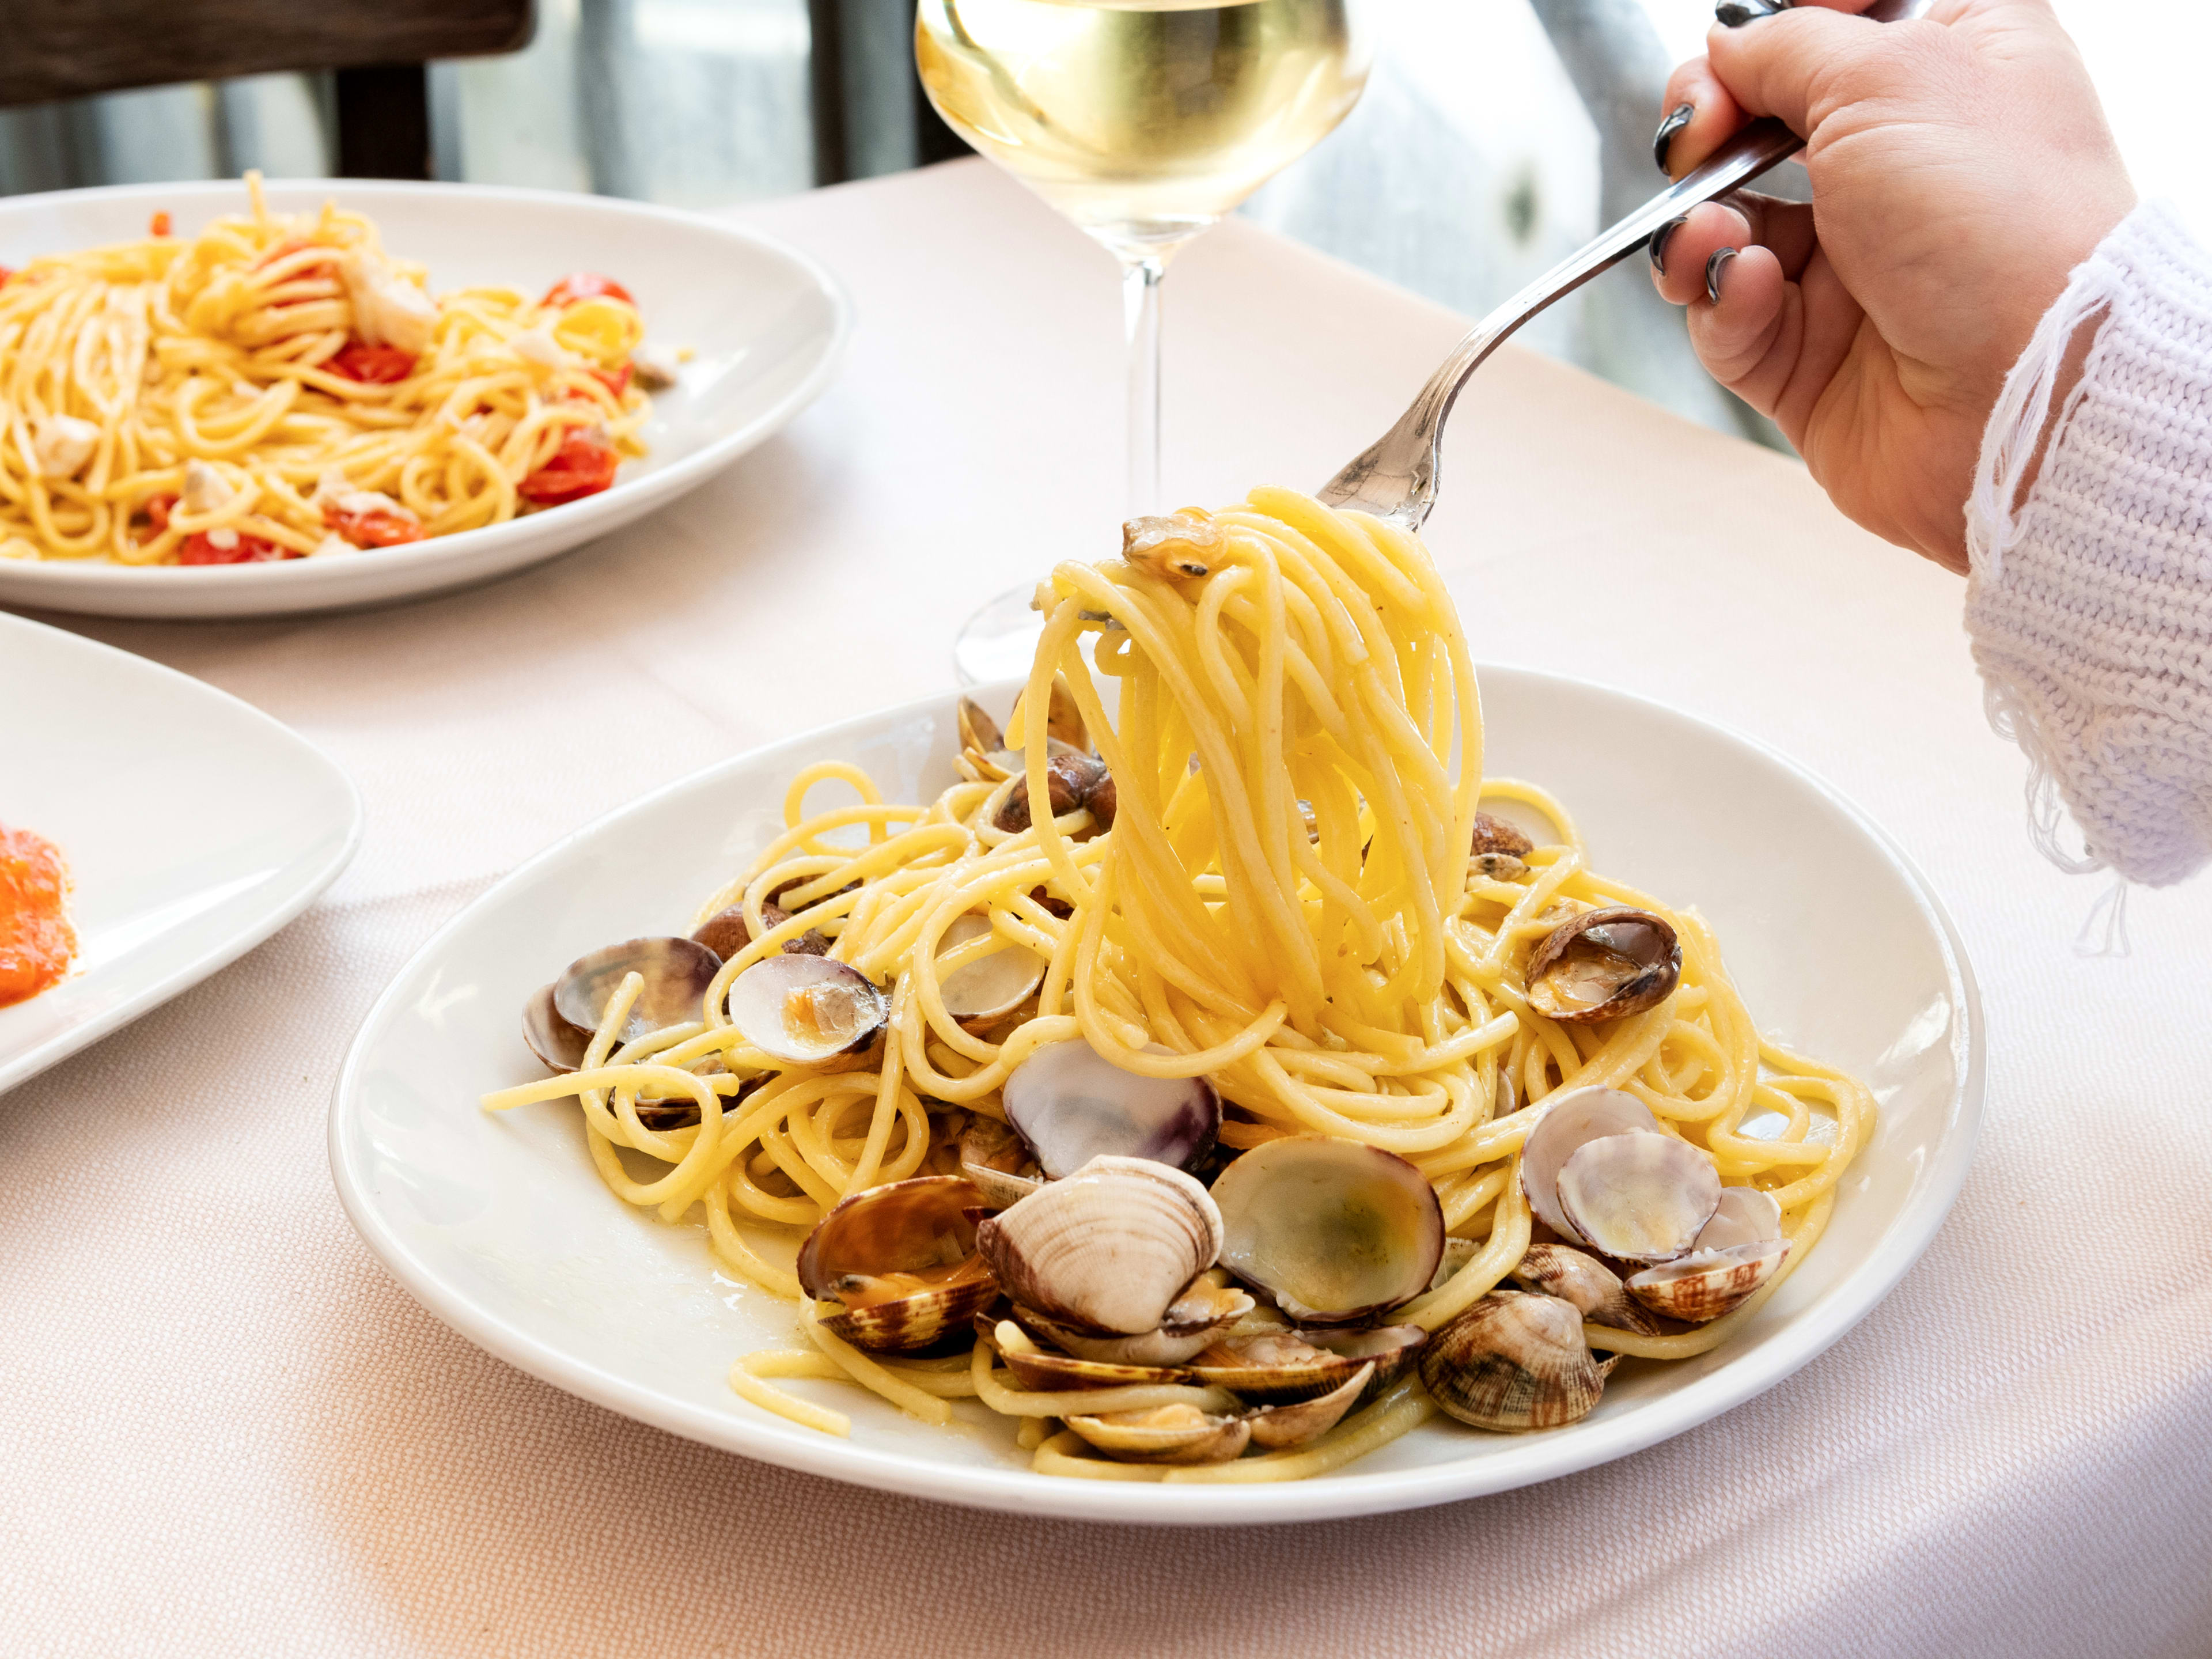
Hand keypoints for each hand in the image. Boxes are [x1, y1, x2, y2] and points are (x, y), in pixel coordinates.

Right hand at [1649, 0, 2133, 571]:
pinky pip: (1728, 320)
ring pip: (1728, 229)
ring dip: (1699, 225)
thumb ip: (1789, 46)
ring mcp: (1854, 268)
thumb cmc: (1999, 223)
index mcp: (1953, 69)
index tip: (1741, 52)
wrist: (2029, 392)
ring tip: (1711, 235)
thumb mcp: (1887, 76)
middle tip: (1697, 140)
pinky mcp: (1811, 358)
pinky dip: (1720, 301)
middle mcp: (1904, 168)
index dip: (1774, 34)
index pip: (1837, 29)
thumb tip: (1728, 46)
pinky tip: (1746, 289)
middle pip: (1761, 126)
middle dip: (1710, 130)